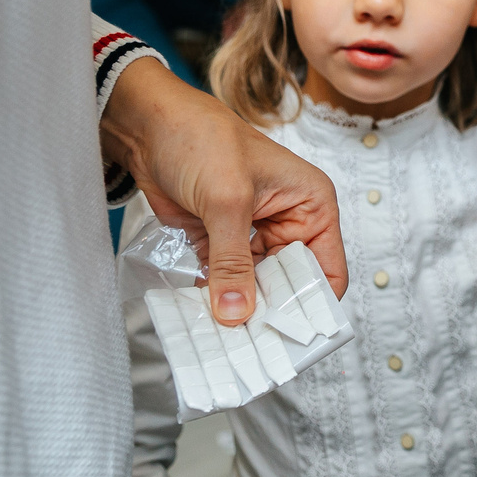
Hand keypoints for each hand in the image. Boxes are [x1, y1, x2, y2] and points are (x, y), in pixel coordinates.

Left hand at [99, 54, 346, 325]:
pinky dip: (216, 299)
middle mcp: (289, 222)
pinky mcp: (220, 241)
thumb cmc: (203, 140)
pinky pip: (226, 280)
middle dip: (273, 313)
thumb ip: (232, 263)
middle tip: (256, 350)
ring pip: (257, 287)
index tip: (294, 340)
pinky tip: (207, 322)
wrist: (148, 125)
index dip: (314, 304)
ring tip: (230, 344)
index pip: (328, 268)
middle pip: (291, 285)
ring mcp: (253, 234)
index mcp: (311, 204)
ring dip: (242, 310)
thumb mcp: (226, 202)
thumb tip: (236, 314)